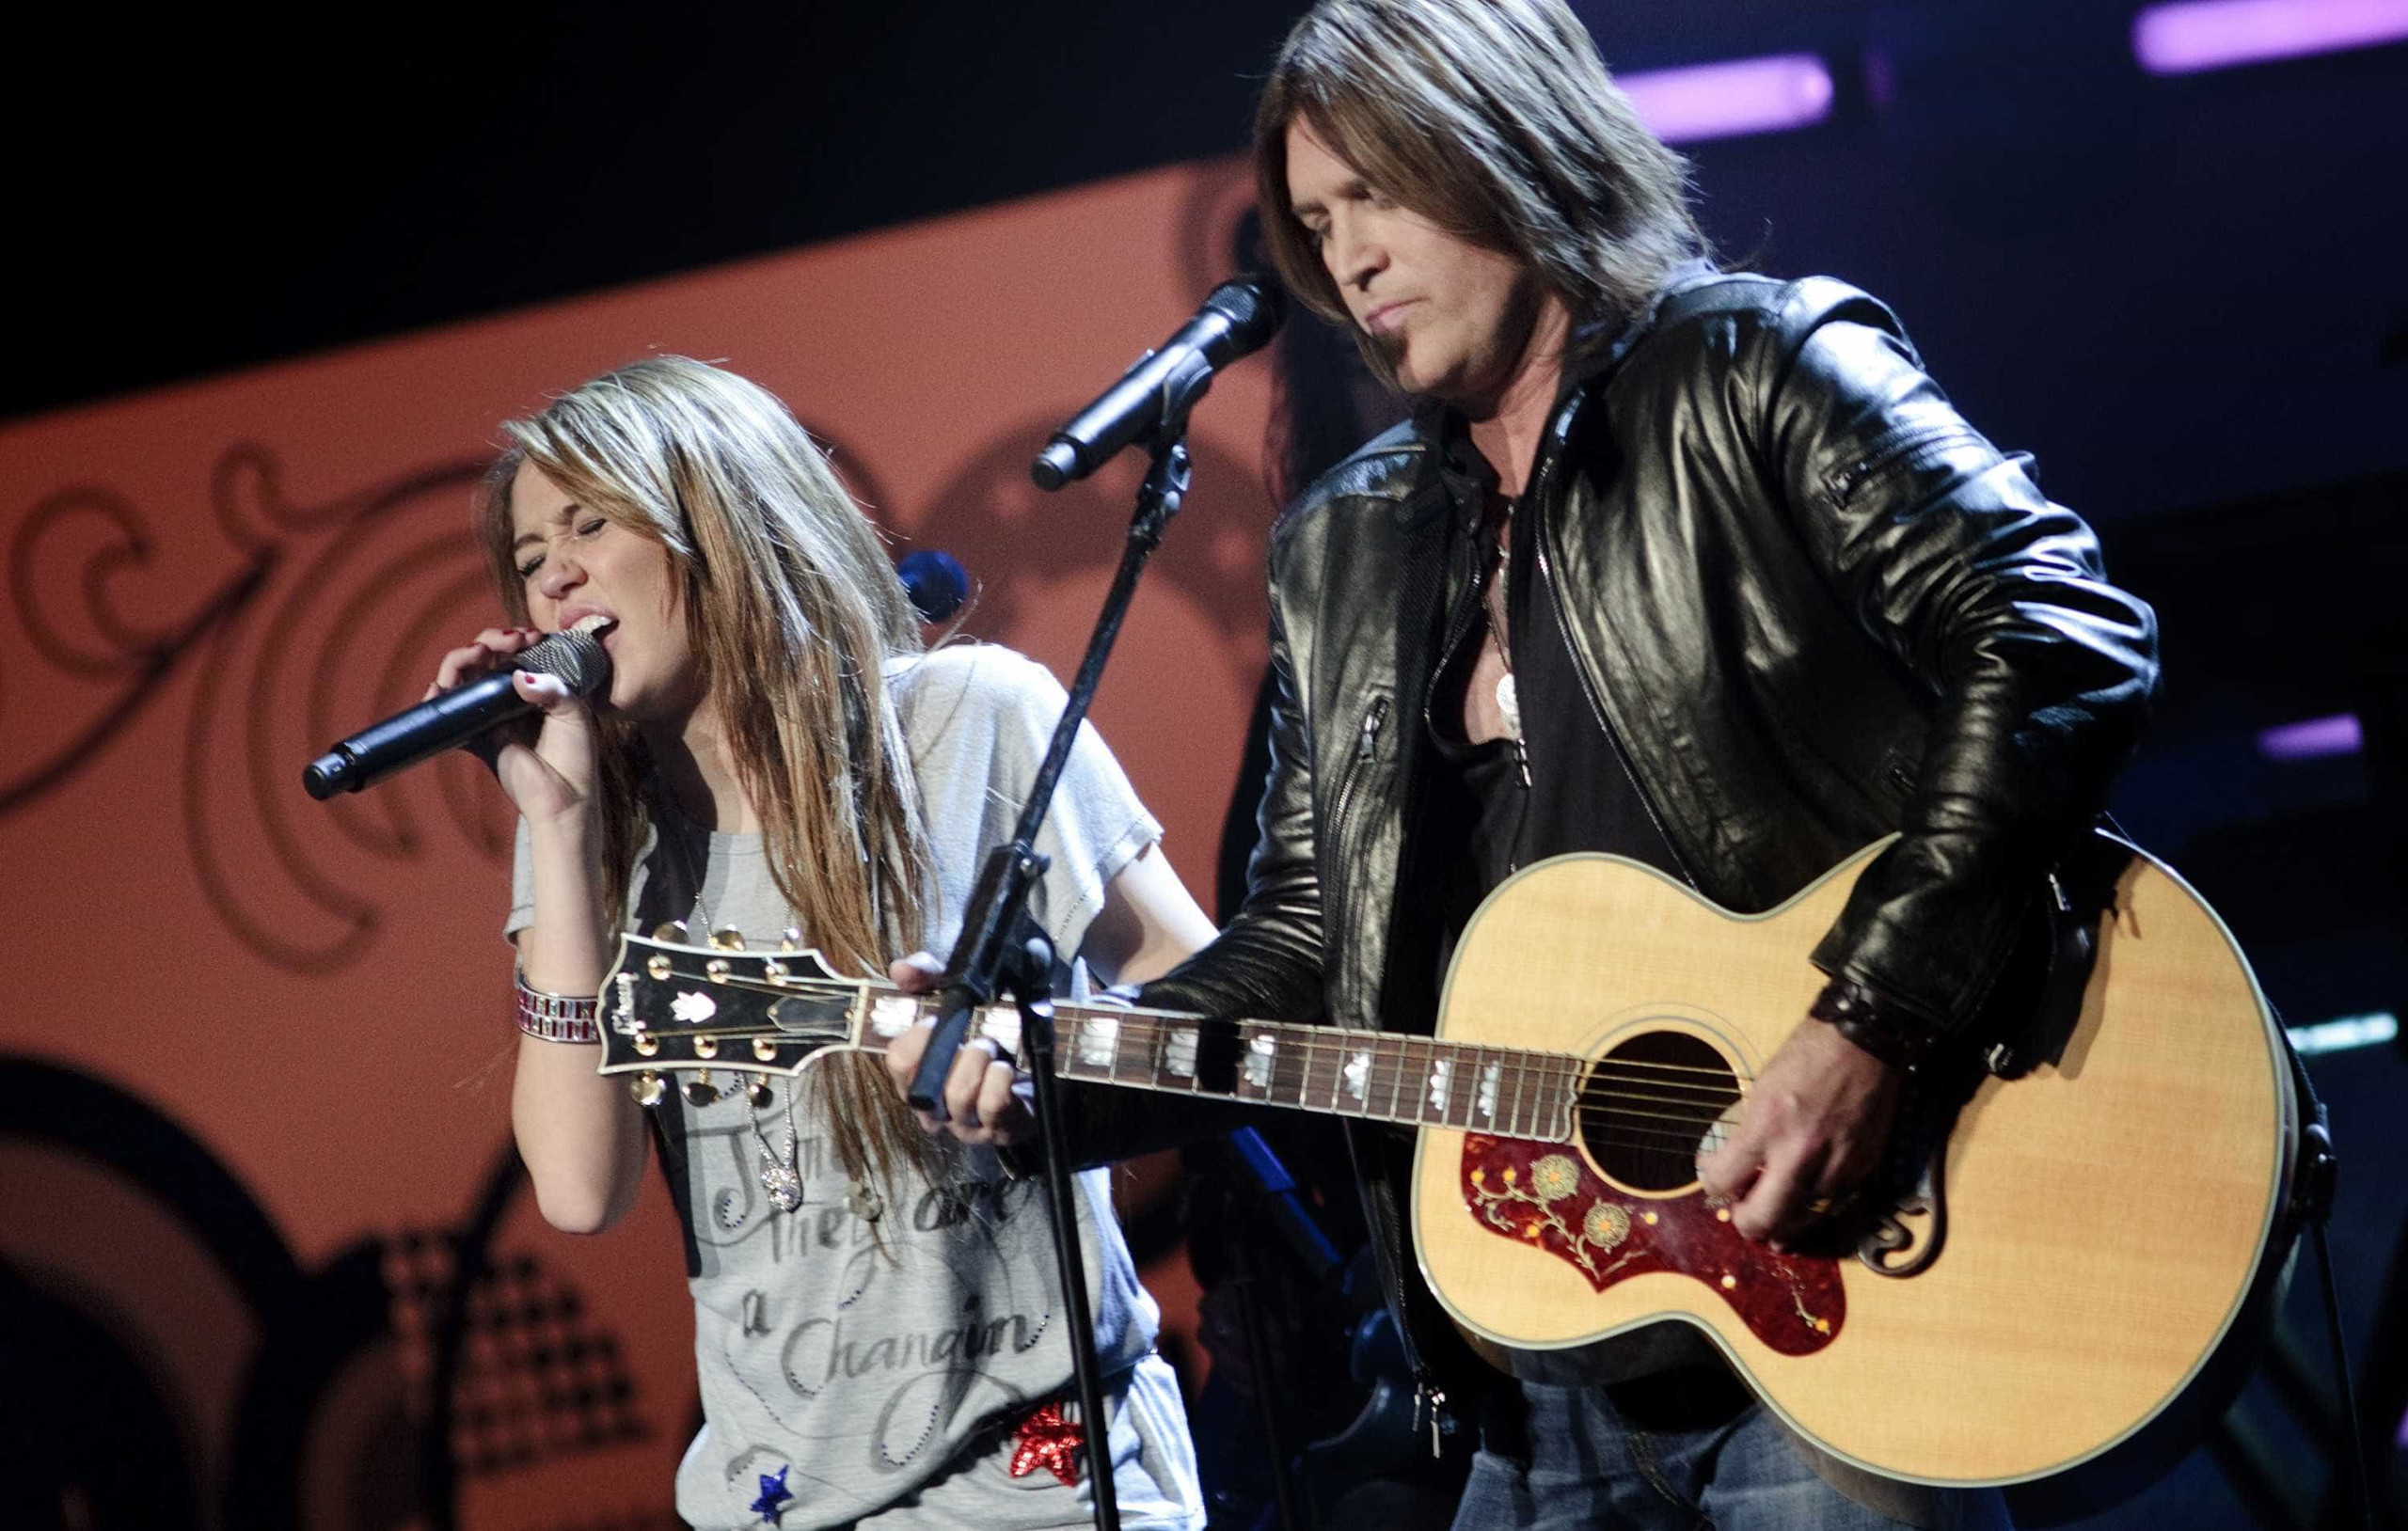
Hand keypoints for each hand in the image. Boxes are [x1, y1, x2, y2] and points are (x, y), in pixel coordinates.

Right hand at [426, 626, 598, 823]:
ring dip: (461, 659)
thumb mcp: (574, 712)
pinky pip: (447, 714)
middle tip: (506, 642)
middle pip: (485, 658)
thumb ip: (552, 688)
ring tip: (476, 653)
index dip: (516, 639)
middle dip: (489, 641)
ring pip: (462, 678)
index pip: (516, 652)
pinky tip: (440, 689)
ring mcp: (488, 715)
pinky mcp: (473, 737)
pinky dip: (437, 699)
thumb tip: (517, 675)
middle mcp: (508, 697)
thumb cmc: (575, 756)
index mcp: (536, 687)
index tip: (529, 636)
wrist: (563, 799)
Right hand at [882, 953, 1035, 1147]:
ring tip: (992, 1048)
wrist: (1035, 1065)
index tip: (934, 1020)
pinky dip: (1001, 1079)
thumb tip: (902, 970)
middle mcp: (934, 1109)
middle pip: (921, 1090)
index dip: (915, 1038)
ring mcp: (966, 1124)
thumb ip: (926, 977)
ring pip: (960, 1095)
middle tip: (968, 1035)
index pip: (897, 1062)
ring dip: (979, 1060)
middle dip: (948, 1053)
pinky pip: (993, 1105)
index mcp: (916, 1078)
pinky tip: (1005, 1070)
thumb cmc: (986, 1034)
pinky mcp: (998, 1129)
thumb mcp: (956, 996)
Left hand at [1695, 1018, 1899, 1245]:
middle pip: (1762, 1220)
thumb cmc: (1807, 1057)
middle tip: (1740, 1213)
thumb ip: (1749, 1134)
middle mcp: (1799, 1154)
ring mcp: (1834, 1165)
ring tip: (1772, 1210)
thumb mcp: (1762, 1089)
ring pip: (1800, 1221)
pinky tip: (1804, 1196)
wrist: (1863, 1043)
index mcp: (1766, 1127)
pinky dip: (1813, 1206)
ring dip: (1782, 1222)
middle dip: (1745, 1224)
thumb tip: (1737, 1170)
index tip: (1713, 1175)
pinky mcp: (1861, 1169)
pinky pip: (1831, 1205)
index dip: (1711, 1184)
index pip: (1722, 1180)